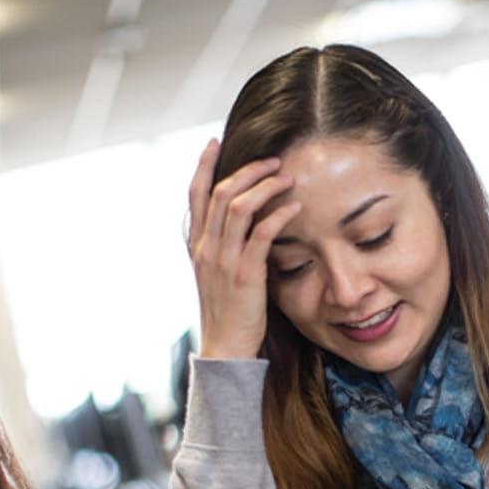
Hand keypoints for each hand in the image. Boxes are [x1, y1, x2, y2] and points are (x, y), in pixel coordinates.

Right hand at [186, 138, 300, 359]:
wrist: (226, 346)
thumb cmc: (229, 310)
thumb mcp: (218, 272)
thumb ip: (224, 244)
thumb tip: (244, 219)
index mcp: (197, 245)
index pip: (194, 195)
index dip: (203, 165)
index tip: (215, 142)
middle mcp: (206, 248)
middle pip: (219, 192)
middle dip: (247, 170)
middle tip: (273, 160)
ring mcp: (223, 261)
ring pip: (238, 207)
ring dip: (265, 187)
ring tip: (287, 179)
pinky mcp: (245, 274)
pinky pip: (261, 234)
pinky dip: (278, 215)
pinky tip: (294, 208)